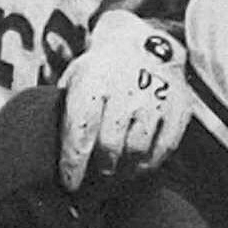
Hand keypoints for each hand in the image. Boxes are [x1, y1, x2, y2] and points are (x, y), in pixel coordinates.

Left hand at [59, 11, 190, 189]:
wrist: (142, 42)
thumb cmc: (100, 71)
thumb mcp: (74, 80)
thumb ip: (64, 112)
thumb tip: (48, 154)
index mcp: (92, 80)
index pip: (80, 132)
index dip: (73, 164)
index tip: (69, 184)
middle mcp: (125, 88)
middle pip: (109, 147)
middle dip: (98, 172)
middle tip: (92, 185)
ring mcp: (156, 97)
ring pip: (137, 151)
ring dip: (123, 172)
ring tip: (113, 178)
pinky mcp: (179, 106)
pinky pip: (164, 148)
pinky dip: (149, 164)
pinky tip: (136, 168)